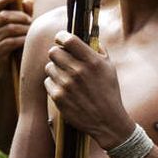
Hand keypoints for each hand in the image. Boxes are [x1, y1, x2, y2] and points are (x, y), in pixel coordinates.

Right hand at [0, 0, 32, 61]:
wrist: (1, 70)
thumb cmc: (8, 46)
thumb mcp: (13, 29)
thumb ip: (20, 15)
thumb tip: (28, 1)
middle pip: (4, 16)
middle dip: (20, 16)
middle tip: (29, 20)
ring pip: (10, 29)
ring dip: (24, 29)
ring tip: (29, 32)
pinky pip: (11, 42)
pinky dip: (21, 40)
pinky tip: (26, 41)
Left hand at [44, 31, 133, 147]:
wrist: (107, 121)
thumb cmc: (109, 92)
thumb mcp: (110, 68)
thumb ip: (99, 50)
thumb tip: (88, 36)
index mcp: (92, 61)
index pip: (68, 39)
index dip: (61, 36)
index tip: (61, 39)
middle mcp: (78, 71)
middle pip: (53, 51)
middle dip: (58, 53)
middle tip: (63, 59)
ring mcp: (66, 85)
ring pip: (49, 67)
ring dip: (56, 70)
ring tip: (67, 77)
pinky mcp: (58, 97)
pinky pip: (47, 82)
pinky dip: (54, 84)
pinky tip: (65, 89)